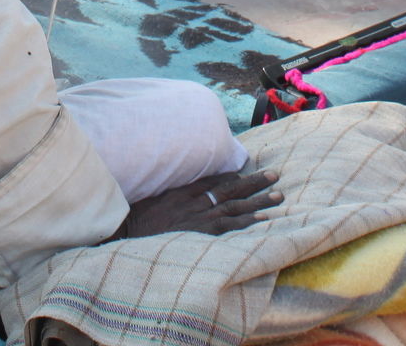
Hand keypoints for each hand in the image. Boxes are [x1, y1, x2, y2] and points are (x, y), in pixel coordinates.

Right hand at [114, 169, 280, 240]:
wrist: (127, 232)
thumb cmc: (138, 219)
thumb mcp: (155, 199)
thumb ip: (174, 193)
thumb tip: (189, 189)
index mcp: (184, 192)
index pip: (214, 181)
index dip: (233, 177)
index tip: (248, 170)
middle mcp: (195, 202)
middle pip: (230, 190)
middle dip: (254, 183)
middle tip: (275, 176)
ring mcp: (199, 218)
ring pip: (235, 207)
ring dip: (258, 201)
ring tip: (278, 196)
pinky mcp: (201, 234)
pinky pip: (229, 227)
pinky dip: (247, 222)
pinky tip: (263, 220)